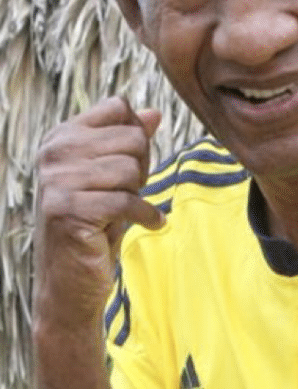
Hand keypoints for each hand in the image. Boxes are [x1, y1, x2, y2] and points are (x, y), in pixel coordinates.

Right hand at [34, 97, 164, 325]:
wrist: (70, 280)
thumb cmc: (95, 225)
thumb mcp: (114, 178)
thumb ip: (129, 142)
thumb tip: (154, 112)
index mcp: (60, 137)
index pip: (117, 108)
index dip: (137, 136)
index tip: (130, 166)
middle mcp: (53, 153)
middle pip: (131, 139)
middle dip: (142, 169)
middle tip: (128, 194)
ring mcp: (57, 181)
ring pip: (130, 169)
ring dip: (138, 194)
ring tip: (124, 211)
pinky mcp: (68, 210)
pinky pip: (127, 201)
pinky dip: (146, 216)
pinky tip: (150, 224)